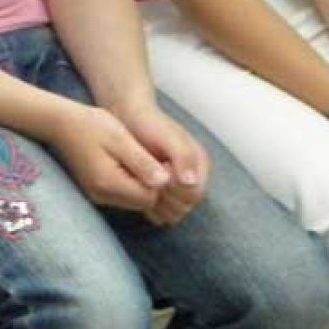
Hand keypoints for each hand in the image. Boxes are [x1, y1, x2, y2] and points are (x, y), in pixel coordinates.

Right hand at [48, 104, 168, 212]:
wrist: (60, 124)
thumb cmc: (91, 126)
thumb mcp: (121, 140)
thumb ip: (143, 162)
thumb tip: (166, 182)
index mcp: (109, 183)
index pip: (150, 197)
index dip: (161, 182)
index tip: (163, 161)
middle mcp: (103, 195)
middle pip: (143, 202)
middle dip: (153, 185)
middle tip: (153, 158)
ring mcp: (98, 195)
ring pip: (134, 200)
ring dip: (143, 184)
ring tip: (141, 158)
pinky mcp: (97, 190)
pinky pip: (124, 195)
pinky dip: (132, 183)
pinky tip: (129, 163)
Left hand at [113, 102, 209, 227]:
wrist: (129, 117)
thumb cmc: (149, 124)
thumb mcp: (167, 136)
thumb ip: (183, 156)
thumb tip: (191, 182)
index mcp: (200, 164)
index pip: (194, 195)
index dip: (174, 191)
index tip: (157, 175)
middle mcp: (192, 176)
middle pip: (185, 206)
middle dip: (165, 198)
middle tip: (146, 180)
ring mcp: (177, 185)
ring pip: (174, 211)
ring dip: (157, 204)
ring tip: (141, 184)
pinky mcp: (162, 190)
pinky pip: (162, 211)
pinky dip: (150, 207)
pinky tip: (137, 192)